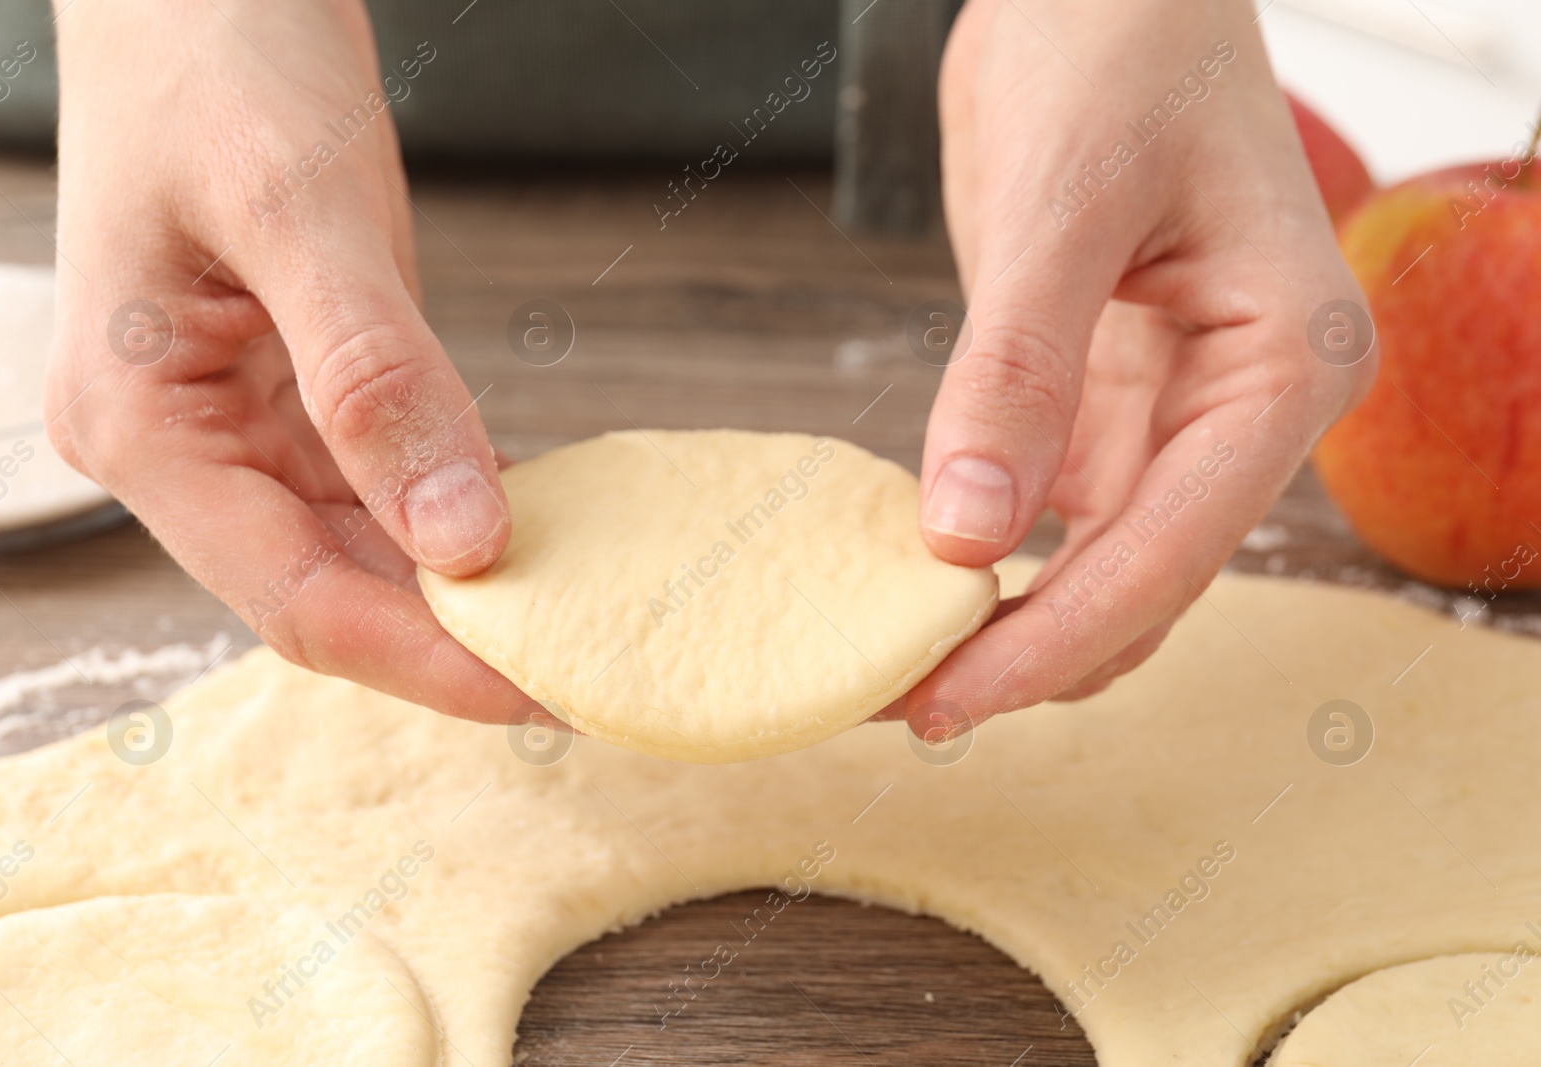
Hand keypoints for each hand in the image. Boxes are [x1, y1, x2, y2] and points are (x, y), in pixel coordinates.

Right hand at [44, 0, 525, 720]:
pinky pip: (379, 483)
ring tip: (577, 613)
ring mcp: (235, 421)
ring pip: (360, 547)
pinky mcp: (292, 389)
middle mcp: (180, 446)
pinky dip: (456, 512)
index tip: (546, 689)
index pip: (296, 598)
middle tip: (587, 665)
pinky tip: (534, 527)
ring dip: (463, 586)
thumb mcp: (301, 213)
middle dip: (455, 638)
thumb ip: (377, 380)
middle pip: (328, 590)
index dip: (426, 660)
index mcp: (141, 426)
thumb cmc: (217, 59)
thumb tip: (465, 542)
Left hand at [904, 0, 1374, 735]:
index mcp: (1287, 361)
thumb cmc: (1117, 42)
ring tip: (889, 667)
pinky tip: (911, 582)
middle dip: (1028, 655)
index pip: (1175, 546)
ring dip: (1009, 624)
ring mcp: (1177, 407)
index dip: (1059, 636)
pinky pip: (1055, 507)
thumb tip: (968, 537)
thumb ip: (1018, 369)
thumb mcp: (1062, 200)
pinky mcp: (1106, 395)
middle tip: (895, 704)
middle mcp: (1246, 405)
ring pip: (1101, 563)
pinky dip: (991, 557)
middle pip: (1143, 581)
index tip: (947, 698)